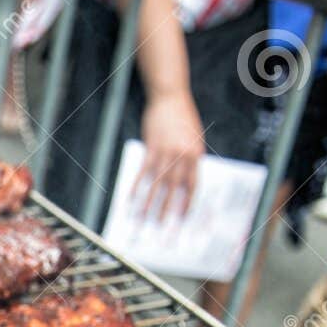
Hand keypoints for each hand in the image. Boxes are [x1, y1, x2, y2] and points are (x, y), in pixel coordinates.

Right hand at [138, 90, 204, 220]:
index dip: (187, 204)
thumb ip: (191, 159)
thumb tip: (185, 181)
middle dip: (168, 210)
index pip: (192, 186)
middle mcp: (182, 156)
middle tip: (162, 228)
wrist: (170, 97)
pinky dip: (136, 186)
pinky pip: (142, 172)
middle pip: (174, 189)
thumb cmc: (183, 118)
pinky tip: (130, 198)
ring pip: (157, 184)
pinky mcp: (151, 148)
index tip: (182, 220)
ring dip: (149, 203)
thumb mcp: (194, 139)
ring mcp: (165, 152)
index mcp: (195, 155)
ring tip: (143, 219)